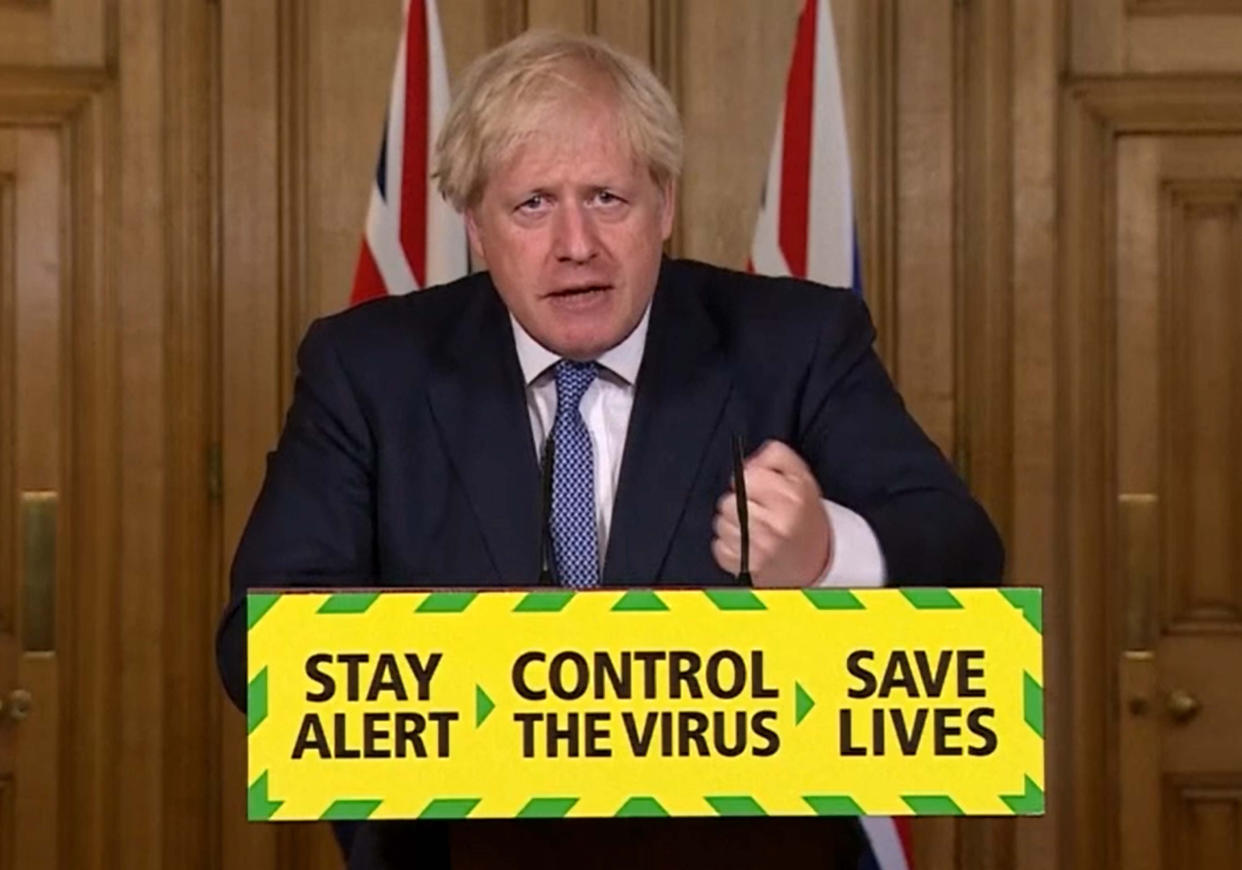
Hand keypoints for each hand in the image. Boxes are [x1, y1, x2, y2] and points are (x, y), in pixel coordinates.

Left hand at [711, 440, 832, 586]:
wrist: (818, 561)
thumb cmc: (805, 517)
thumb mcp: (801, 478)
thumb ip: (776, 457)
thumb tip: (747, 462)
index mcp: (792, 498)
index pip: (747, 477)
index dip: (748, 479)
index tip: (756, 486)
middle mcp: (778, 524)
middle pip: (729, 501)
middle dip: (739, 502)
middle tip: (756, 509)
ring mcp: (762, 548)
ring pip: (721, 523)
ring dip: (732, 524)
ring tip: (752, 527)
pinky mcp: (748, 567)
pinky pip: (719, 546)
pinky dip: (729, 544)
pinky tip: (747, 543)